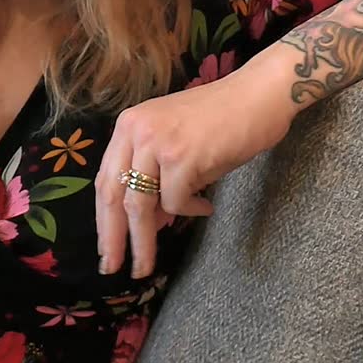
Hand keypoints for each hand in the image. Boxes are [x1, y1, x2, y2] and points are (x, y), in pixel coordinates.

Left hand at [95, 66, 296, 278]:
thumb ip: (156, 180)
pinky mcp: (182, 157)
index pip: (105, 180)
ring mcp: (158, 143)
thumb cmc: (223, 120)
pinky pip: (176, 201)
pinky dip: (189, 210)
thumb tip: (148, 223)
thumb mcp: (177, 145)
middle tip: (112, 269)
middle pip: (113, 196)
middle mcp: (136, 131)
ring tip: (147, 264)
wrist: (259, 94)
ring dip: (143, 241)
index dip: (102, 219)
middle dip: (113, 238)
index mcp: (129, 125)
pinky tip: (206, 205)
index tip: (105, 248)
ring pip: (139, 206)